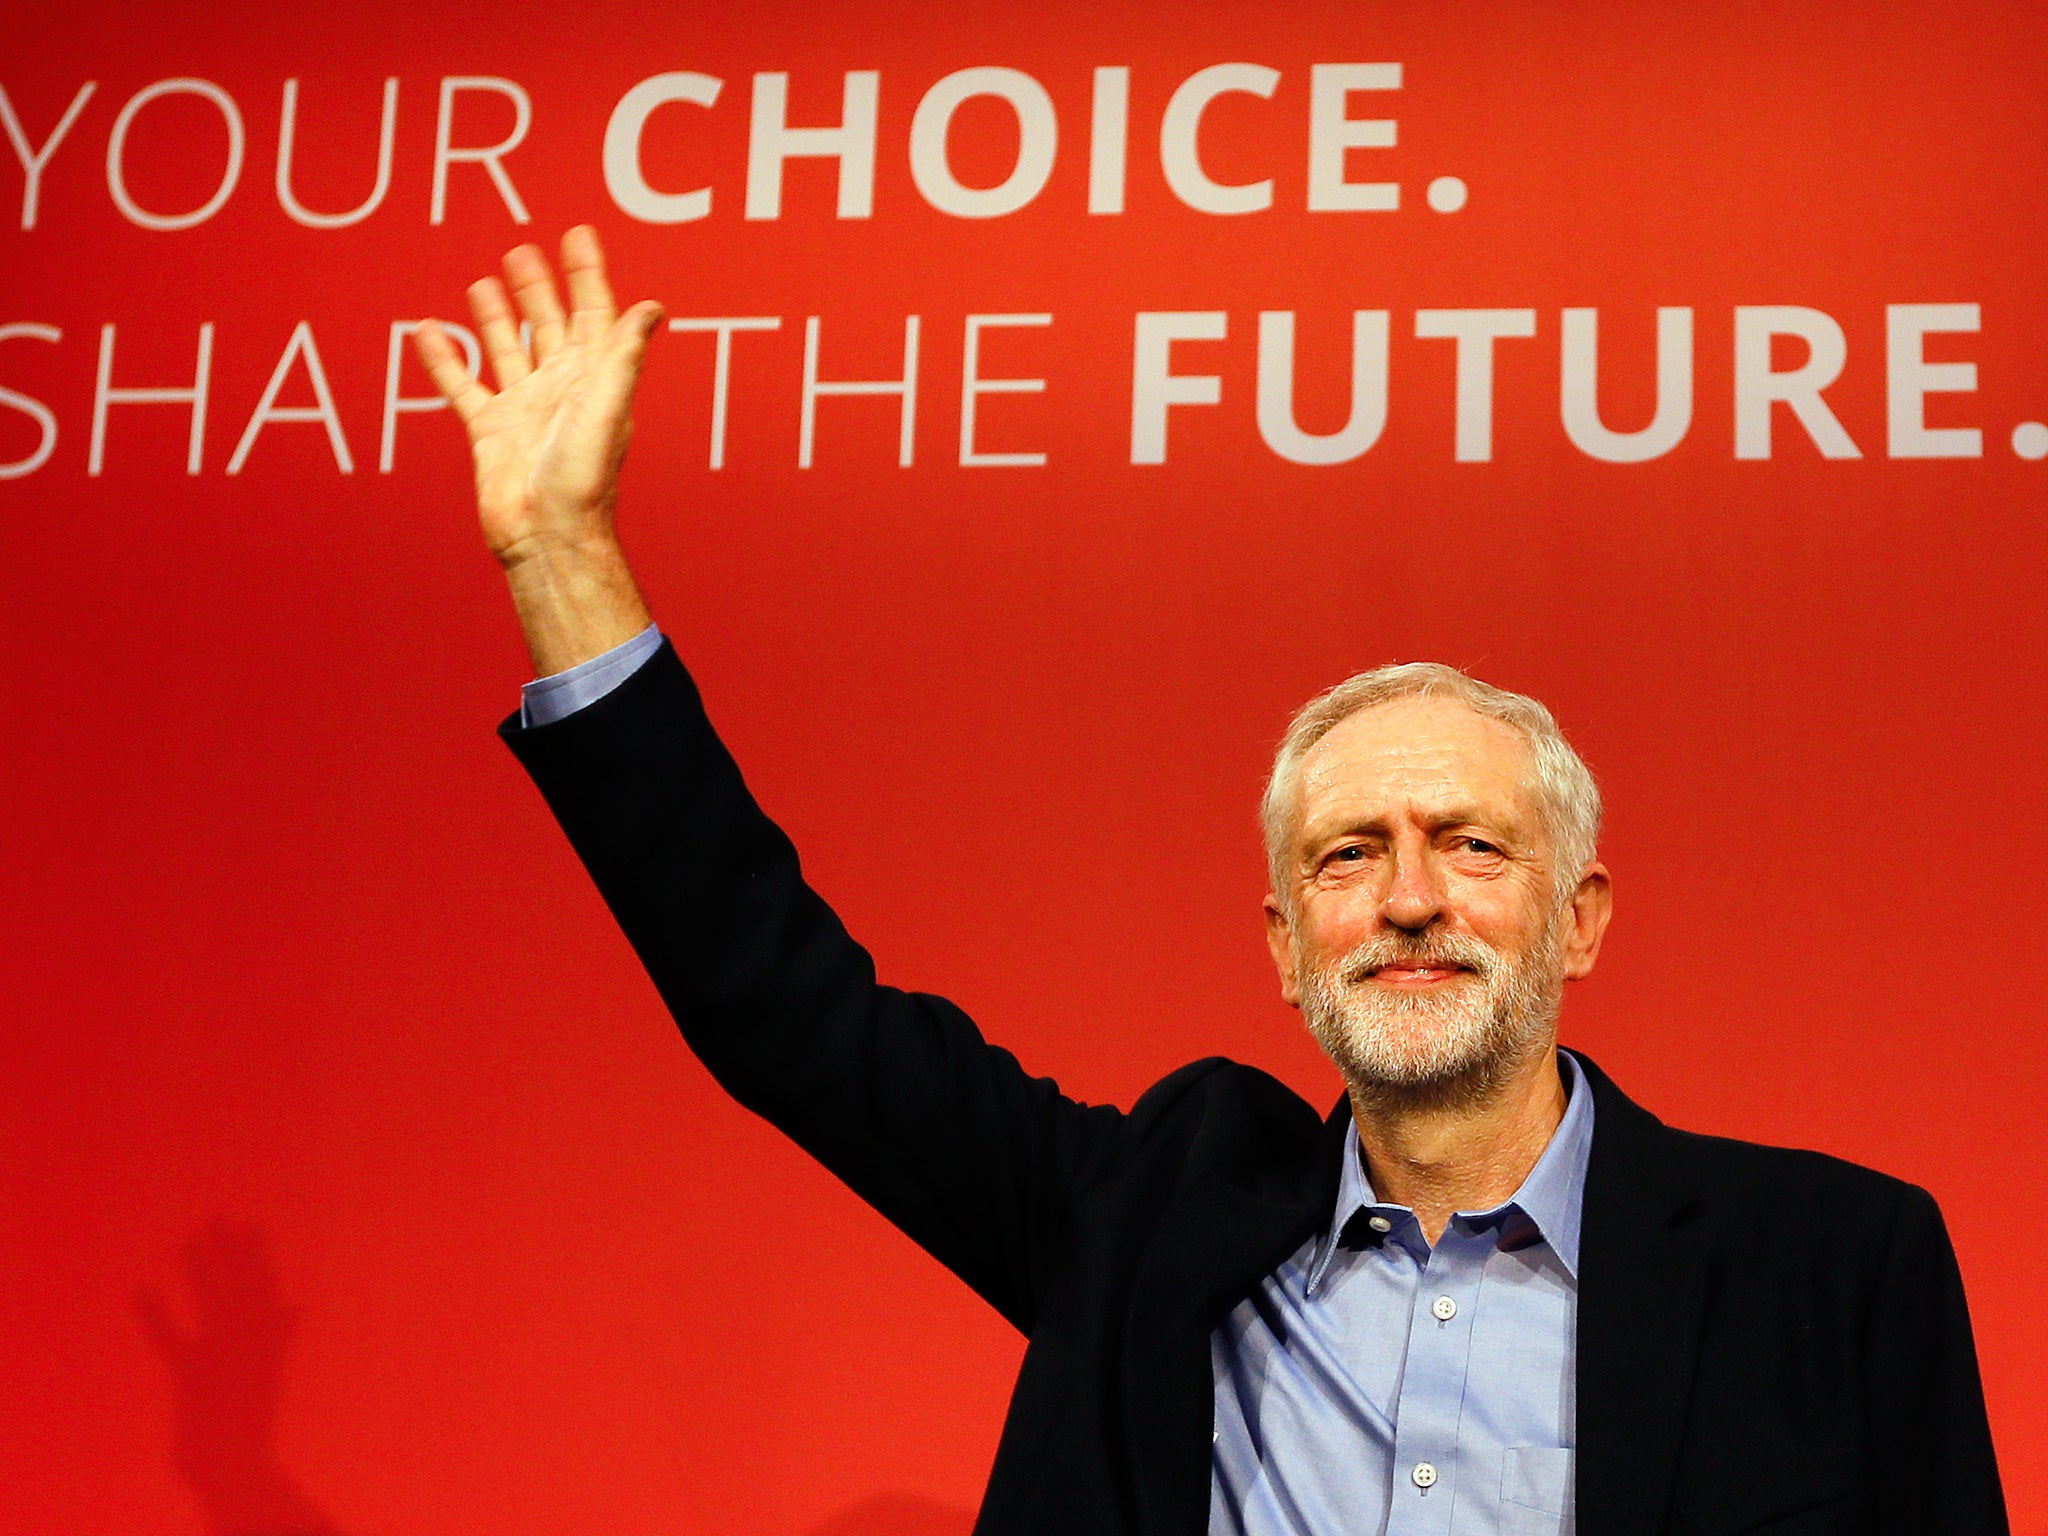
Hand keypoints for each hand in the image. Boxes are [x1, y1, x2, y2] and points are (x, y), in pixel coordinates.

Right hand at [417, 227, 660, 674]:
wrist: (547, 534)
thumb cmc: (584, 479)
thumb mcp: (608, 406)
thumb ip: (623, 354)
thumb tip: (653, 306)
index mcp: (594, 379)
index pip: (594, 313)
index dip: (587, 274)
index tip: (579, 234)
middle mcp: (560, 389)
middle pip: (549, 324)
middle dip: (540, 287)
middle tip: (523, 250)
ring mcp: (524, 408)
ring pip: (507, 349)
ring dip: (497, 316)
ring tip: (483, 282)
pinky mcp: (489, 431)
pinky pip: (462, 385)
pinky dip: (444, 359)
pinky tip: (428, 330)